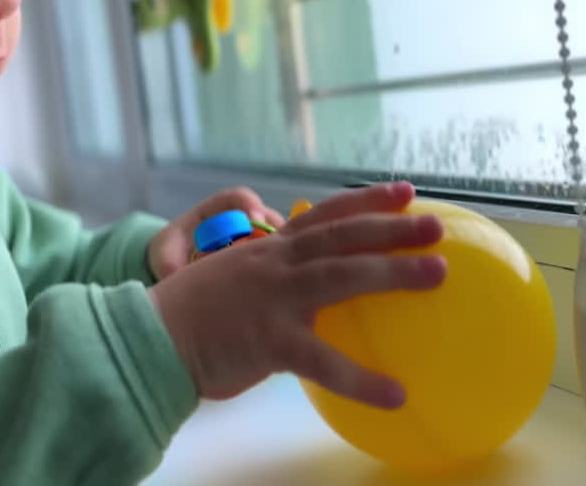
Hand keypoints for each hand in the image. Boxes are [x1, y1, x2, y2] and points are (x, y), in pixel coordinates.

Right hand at [149, 182, 446, 409]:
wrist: (148, 337)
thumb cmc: (190, 317)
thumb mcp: (233, 281)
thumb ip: (271, 280)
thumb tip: (311, 296)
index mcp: (267, 250)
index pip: (324, 216)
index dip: (366, 201)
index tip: (405, 191)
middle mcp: (275, 263)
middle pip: (342, 236)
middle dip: (391, 227)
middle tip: (436, 225)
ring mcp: (272, 297)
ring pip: (341, 276)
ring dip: (392, 272)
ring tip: (437, 274)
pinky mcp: (268, 339)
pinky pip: (323, 362)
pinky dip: (361, 379)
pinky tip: (396, 394)